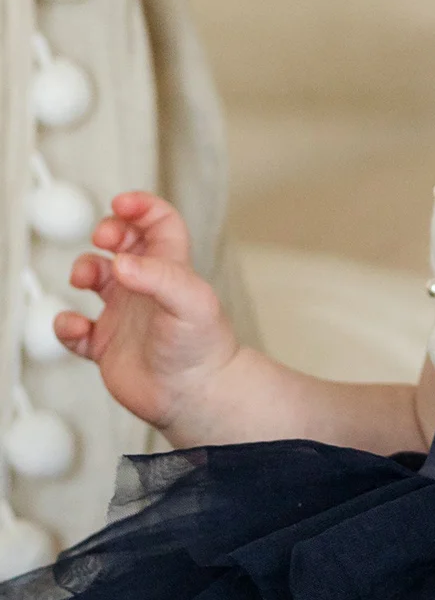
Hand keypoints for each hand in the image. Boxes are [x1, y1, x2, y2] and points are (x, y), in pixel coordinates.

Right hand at [56, 191, 240, 438]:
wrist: (197, 396)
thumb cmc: (204, 348)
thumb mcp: (191, 302)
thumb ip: (159, 277)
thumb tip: (121, 261)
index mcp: (171, 269)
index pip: (160, 223)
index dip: (141, 206)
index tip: (121, 204)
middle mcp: (147, 288)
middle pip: (124, 242)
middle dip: (108, 231)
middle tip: (103, 239)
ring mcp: (126, 315)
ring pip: (96, 278)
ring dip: (83, 269)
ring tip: (84, 280)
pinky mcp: (107, 345)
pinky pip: (76, 329)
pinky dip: (65, 326)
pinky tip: (77, 329)